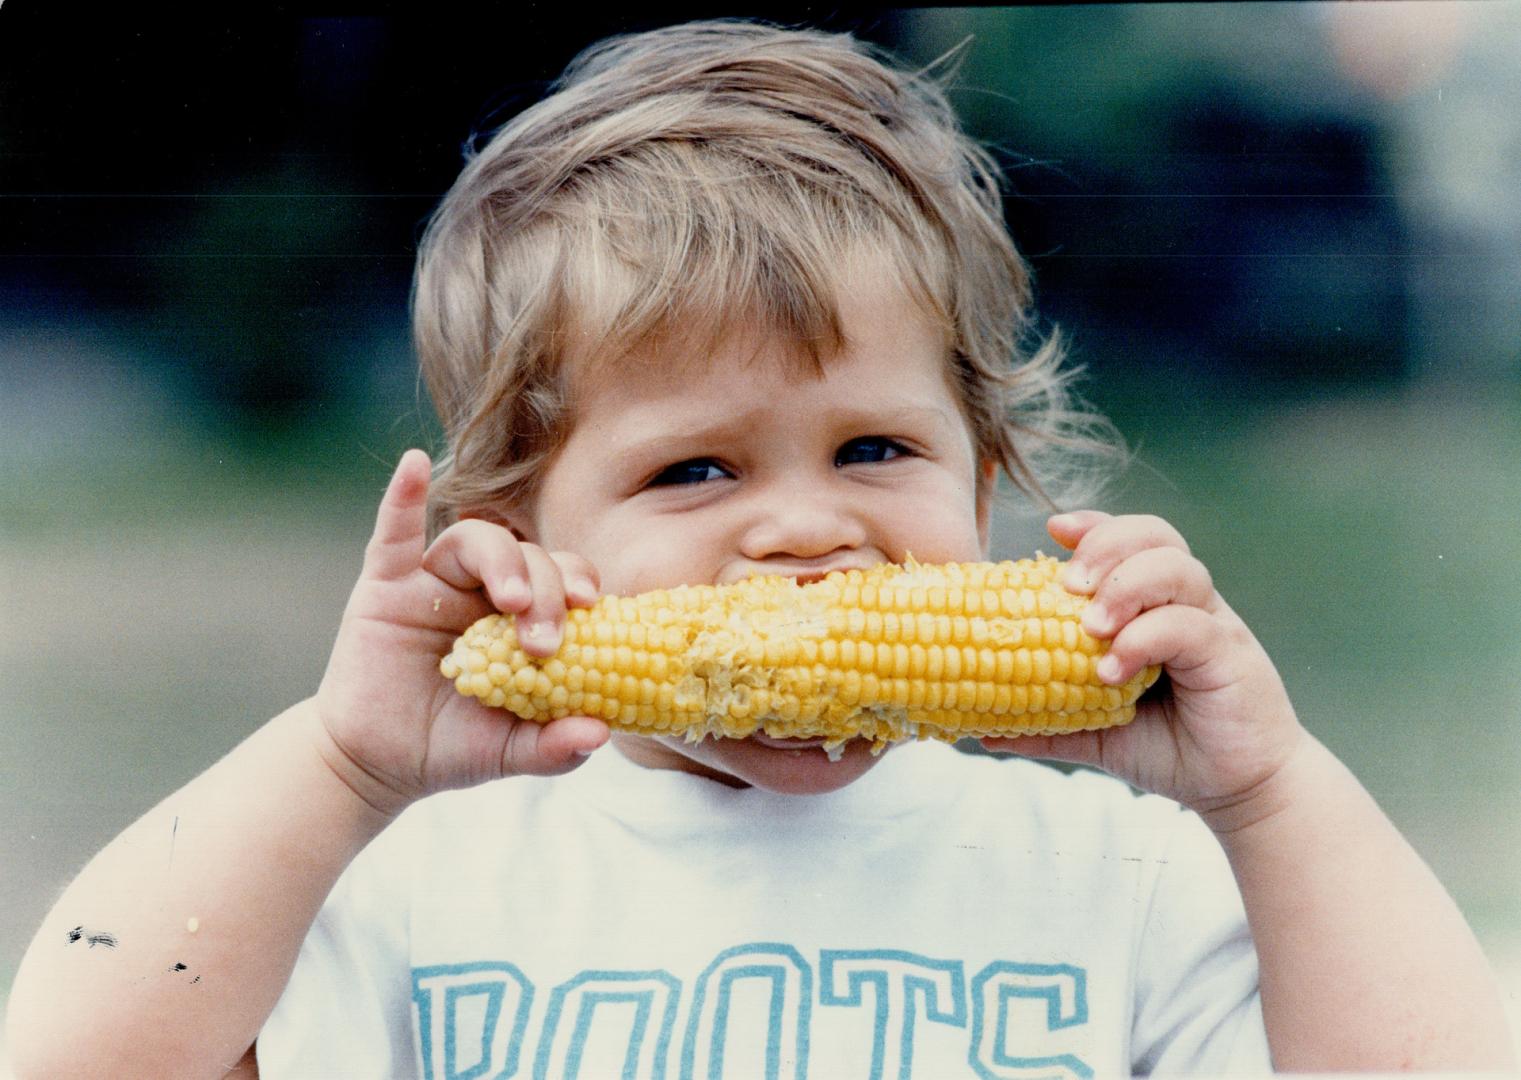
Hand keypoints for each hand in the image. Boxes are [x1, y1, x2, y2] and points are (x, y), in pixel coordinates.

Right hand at [310, 450, 608, 815]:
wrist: (377, 766)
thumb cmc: (451, 747)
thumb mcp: (510, 750)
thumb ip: (555, 746)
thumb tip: (600, 733)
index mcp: (522, 617)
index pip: (563, 578)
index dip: (580, 581)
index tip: (593, 606)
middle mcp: (482, 591)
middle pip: (528, 555)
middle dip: (547, 589)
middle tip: (546, 638)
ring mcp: (434, 583)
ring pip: (476, 539)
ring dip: (504, 561)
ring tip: (513, 601)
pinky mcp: (385, 586)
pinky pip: (393, 532)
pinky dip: (402, 497)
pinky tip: (413, 466)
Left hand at [983, 511, 1304, 827]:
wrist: (1237, 792)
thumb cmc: (1169, 749)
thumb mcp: (1094, 732)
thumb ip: (1043, 721)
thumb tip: (978, 725)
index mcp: (1152, 604)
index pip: (1127, 540)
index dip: (1093, 526)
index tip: (1052, 531)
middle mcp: (1185, 602)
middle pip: (1152, 535)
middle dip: (1105, 545)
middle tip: (1066, 584)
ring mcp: (1213, 622)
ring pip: (1176, 567)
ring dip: (1125, 585)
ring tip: (1089, 627)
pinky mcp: (1231, 653)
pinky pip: (1189, 625)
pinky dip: (1145, 638)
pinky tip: (1112, 671)